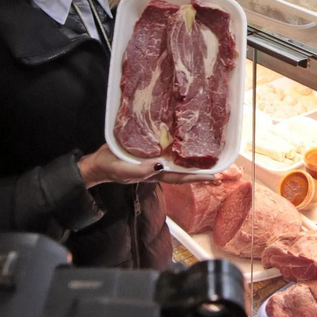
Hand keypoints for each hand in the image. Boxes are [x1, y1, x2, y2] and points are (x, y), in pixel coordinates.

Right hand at [77, 145, 203, 187]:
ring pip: (175, 158)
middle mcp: (158, 166)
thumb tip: (159, 165)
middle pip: (182, 169)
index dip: (196, 177)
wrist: (98, 163)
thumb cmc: (112, 169)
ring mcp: (152, 158)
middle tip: (218, 165)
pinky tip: (180, 138)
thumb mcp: (125, 171)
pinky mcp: (146, 148)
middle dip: (198, 169)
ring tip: (206, 151)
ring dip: (190, 157)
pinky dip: (174, 145)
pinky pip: (164, 147)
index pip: (180, 177)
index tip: (214, 177)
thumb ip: (141, 171)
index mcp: (155, 174)